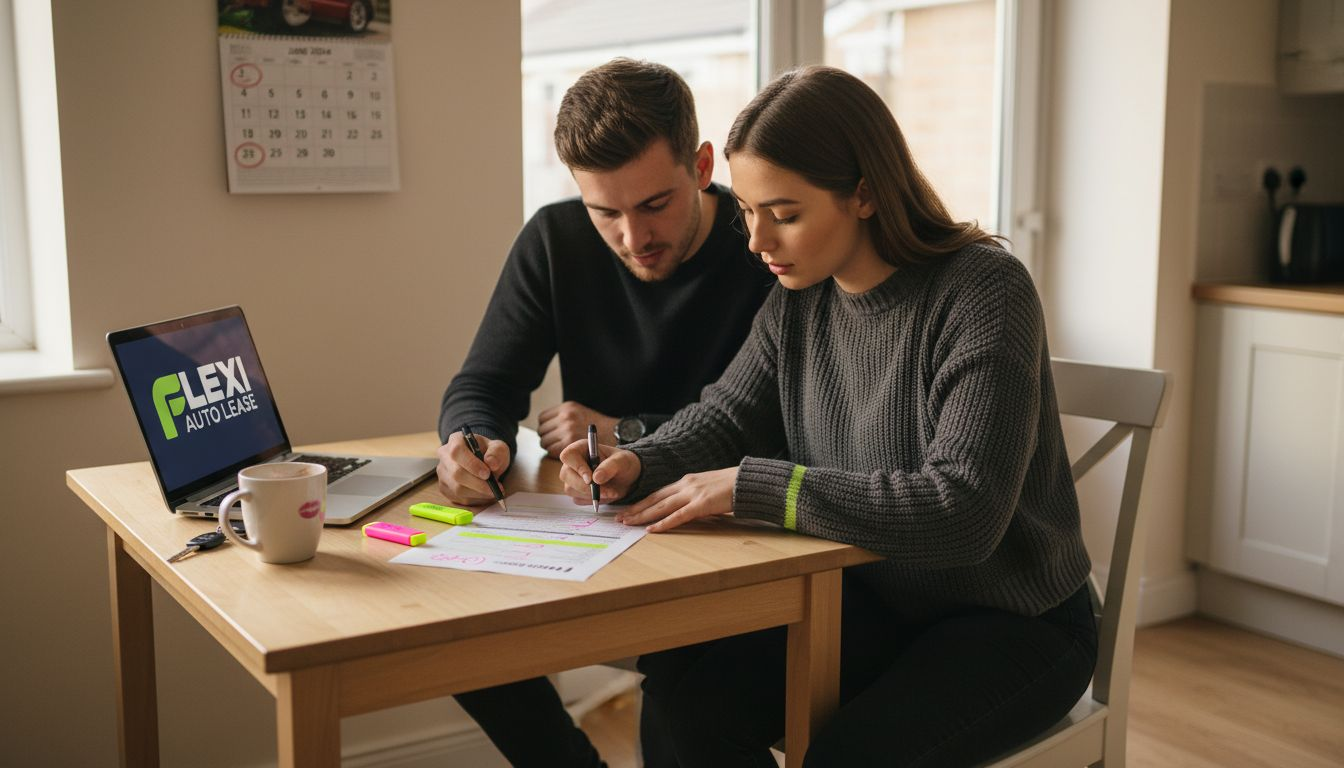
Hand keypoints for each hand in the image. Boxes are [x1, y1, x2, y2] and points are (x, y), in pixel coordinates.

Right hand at [435, 432, 510, 505]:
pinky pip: (458, 498)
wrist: (484, 462)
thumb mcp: (498, 448)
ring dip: (478, 493)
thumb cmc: (489, 453)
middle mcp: (444, 455)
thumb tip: (491, 463)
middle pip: (456, 473)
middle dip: (478, 484)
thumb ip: (497, 453)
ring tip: (493, 491)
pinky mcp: (444, 487)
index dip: (471, 464)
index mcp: (456, 440)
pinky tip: (484, 494)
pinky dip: (474, 499)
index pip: (457, 452)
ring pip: (457, 488)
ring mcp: (442, 472)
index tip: (487, 474)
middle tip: (495, 488)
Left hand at [538, 401, 618, 457]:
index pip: (542, 419)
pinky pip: (551, 451)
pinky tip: (568, 457)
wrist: (616, 436)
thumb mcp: (580, 415)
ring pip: (545, 442)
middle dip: (548, 438)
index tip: (552, 434)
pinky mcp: (569, 443)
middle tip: (557, 444)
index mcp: (567, 407)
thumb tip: (546, 425)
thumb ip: (564, 418)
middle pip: (541, 431)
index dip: (546, 428)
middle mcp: (566, 416)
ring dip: (551, 447)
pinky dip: (557, 456)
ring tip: (563, 451)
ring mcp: (567, 429)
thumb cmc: (598, 428)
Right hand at [558, 440, 640, 504]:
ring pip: (571, 489)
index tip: (590, 479)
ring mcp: (572, 478)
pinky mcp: (576, 491)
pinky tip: (605, 494)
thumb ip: (610, 466)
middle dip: (586, 487)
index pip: (568, 455)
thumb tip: (596, 478)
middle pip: (566, 475)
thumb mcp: (623, 461)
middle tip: (607, 491)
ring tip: (611, 492)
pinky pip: (578, 499)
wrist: (626, 478)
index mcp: (582, 448)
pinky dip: (592, 500)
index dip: (577, 467)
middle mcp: (573, 462)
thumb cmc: (623, 463)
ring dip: (592, 495)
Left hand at [614, 467, 737, 532]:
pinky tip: (652, 529)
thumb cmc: (731, 486)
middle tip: (621, 518)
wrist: (748, 481)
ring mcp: (693, 494)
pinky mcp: (702, 504)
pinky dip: (663, 523)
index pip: (658, 493)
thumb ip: (693, 496)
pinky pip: (678, 516)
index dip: (642, 502)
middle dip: (636, 509)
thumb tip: (684, 508)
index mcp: (686, 481)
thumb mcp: (707, 488)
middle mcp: (686, 485)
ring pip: (661, 506)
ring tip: (629, 523)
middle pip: (655, 499)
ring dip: (643, 516)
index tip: (629, 509)